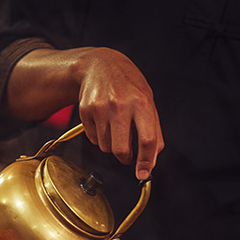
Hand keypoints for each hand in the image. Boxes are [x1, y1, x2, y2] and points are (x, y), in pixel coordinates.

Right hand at [76, 47, 163, 178]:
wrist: (100, 64)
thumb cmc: (128, 84)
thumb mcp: (148, 101)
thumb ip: (154, 131)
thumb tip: (152, 160)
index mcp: (142, 103)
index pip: (147, 140)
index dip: (146, 162)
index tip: (143, 174)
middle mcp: (121, 105)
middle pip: (121, 149)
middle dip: (125, 158)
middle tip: (127, 155)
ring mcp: (100, 107)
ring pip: (105, 147)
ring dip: (111, 145)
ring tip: (114, 128)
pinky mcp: (85, 110)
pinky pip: (93, 139)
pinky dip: (99, 136)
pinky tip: (103, 120)